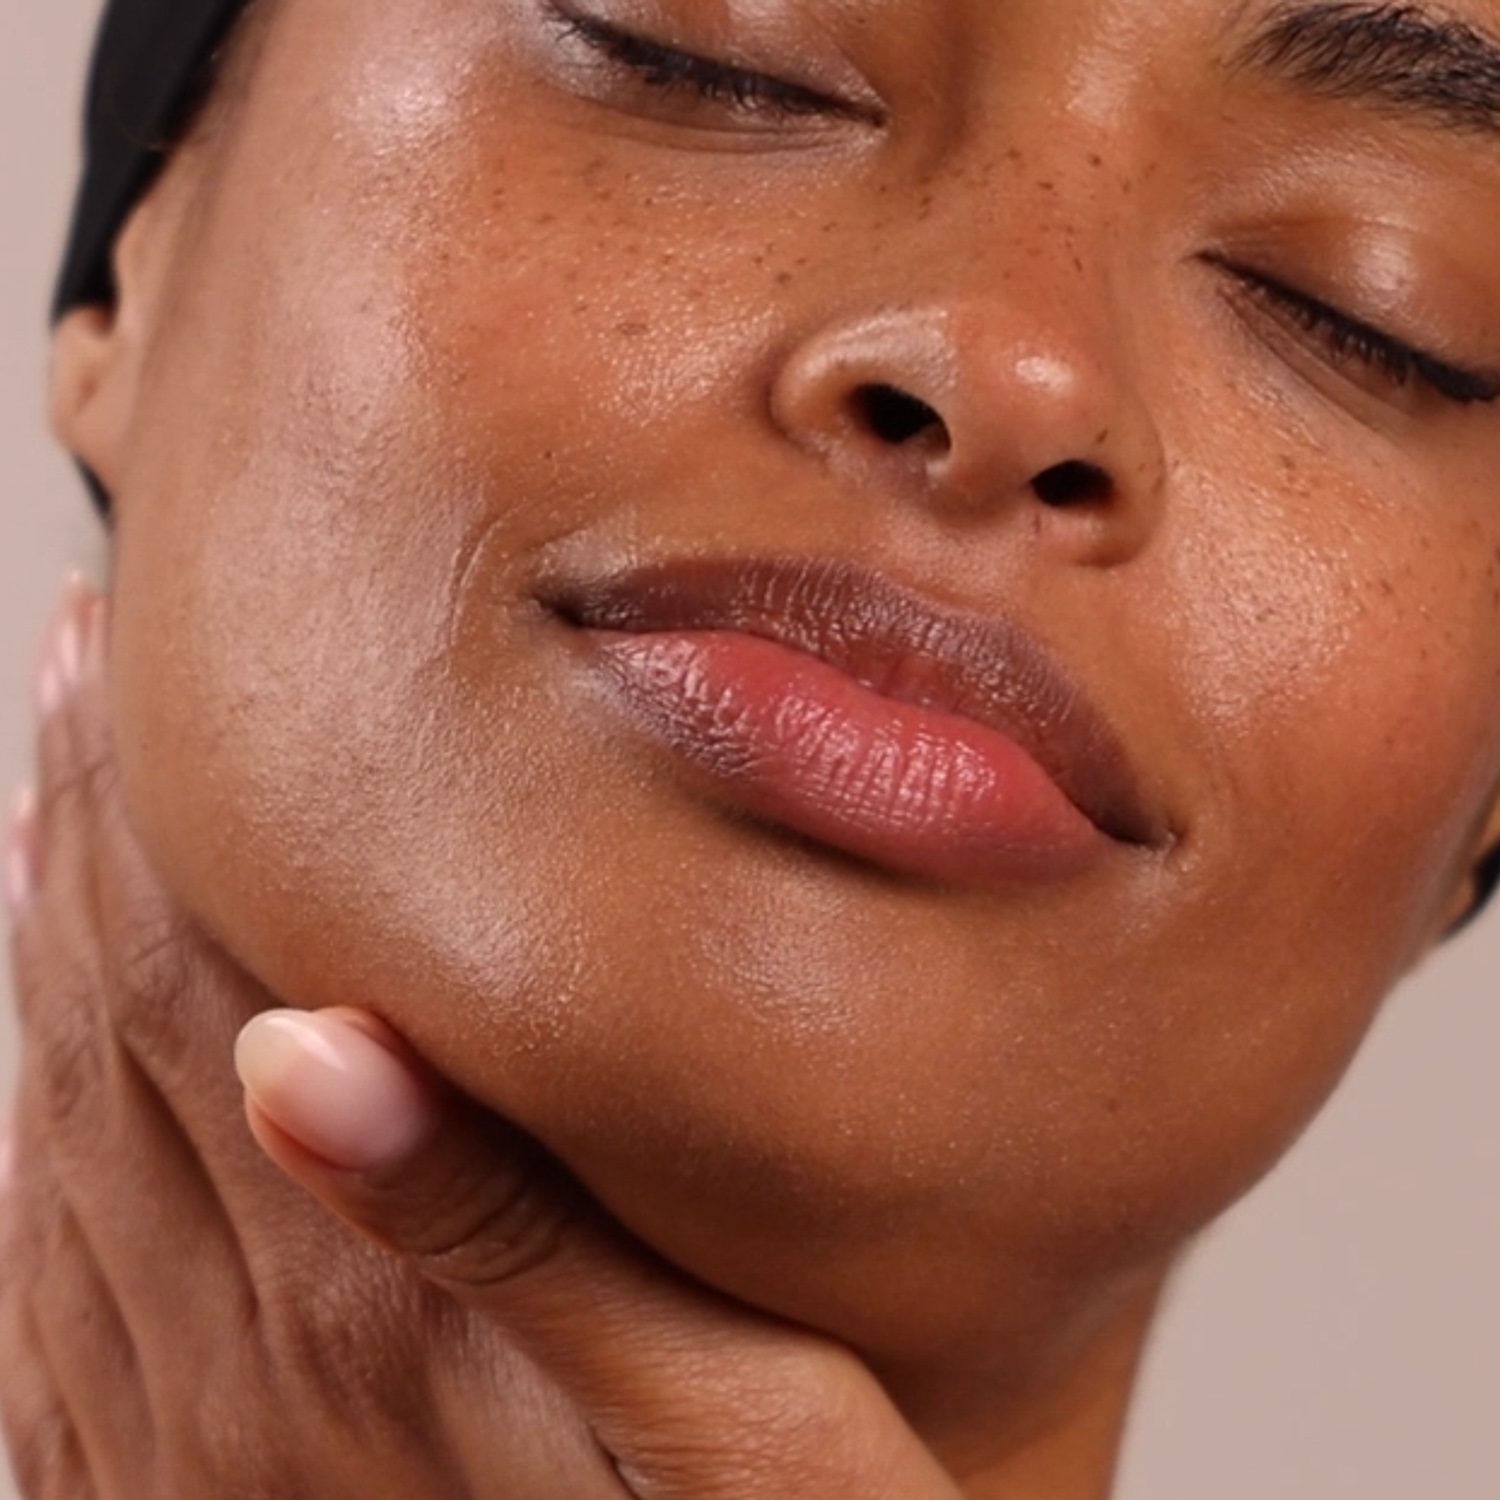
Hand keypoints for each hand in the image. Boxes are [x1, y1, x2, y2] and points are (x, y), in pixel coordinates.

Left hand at [0, 584, 961, 1497]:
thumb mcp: (752, 1450)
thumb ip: (535, 1251)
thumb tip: (326, 1052)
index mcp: (379, 1307)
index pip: (224, 996)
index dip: (166, 816)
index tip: (139, 668)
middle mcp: (242, 1362)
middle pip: (116, 1030)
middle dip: (86, 824)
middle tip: (77, 663)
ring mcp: (180, 1445)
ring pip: (53, 1134)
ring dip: (38, 946)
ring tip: (41, 801)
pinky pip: (37, 1291)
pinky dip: (19, 1141)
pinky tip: (27, 1069)